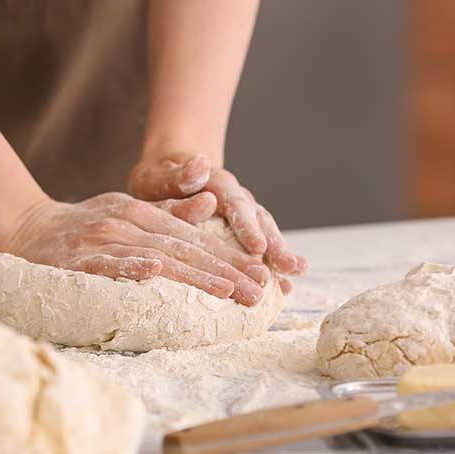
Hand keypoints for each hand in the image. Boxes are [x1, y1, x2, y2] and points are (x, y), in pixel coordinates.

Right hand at [0, 192, 270, 304]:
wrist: (24, 227)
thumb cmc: (82, 225)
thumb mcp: (128, 210)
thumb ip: (169, 211)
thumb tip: (211, 204)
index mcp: (141, 213)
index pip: (194, 238)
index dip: (229, 256)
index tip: (260, 275)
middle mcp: (127, 223)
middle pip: (184, 249)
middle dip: (225, 271)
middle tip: (258, 290)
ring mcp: (102, 240)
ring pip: (156, 258)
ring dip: (194, 275)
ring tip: (227, 291)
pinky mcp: (77, 258)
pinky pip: (107, 264)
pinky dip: (130, 266)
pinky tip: (155, 273)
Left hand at [129, 152, 307, 288]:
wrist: (169, 175)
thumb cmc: (159, 179)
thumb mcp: (159, 175)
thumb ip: (179, 175)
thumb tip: (200, 166)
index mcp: (217, 183)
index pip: (235, 204)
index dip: (247, 226)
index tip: (257, 247)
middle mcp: (236, 198)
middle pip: (259, 219)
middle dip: (275, 244)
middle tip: (289, 266)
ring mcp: (243, 215)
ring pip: (266, 233)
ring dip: (280, 253)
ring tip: (296, 273)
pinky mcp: (243, 231)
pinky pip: (261, 248)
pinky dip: (272, 265)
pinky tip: (284, 288)